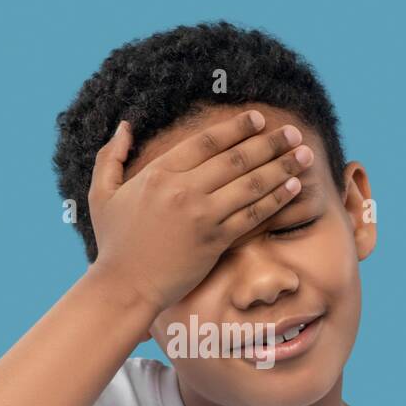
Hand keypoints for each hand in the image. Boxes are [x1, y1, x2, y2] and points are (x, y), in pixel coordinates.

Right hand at [87, 109, 314, 311]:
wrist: (125, 287)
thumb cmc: (114, 243)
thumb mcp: (101, 194)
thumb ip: (110, 156)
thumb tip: (125, 127)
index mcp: (159, 174)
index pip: (206, 142)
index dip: (236, 128)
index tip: (258, 119)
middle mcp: (183, 190)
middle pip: (236, 159)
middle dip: (269, 143)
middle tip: (293, 133)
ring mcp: (201, 216)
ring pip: (250, 185)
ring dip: (281, 167)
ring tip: (304, 155)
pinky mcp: (215, 241)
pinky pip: (252, 215)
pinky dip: (275, 199)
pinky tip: (293, 187)